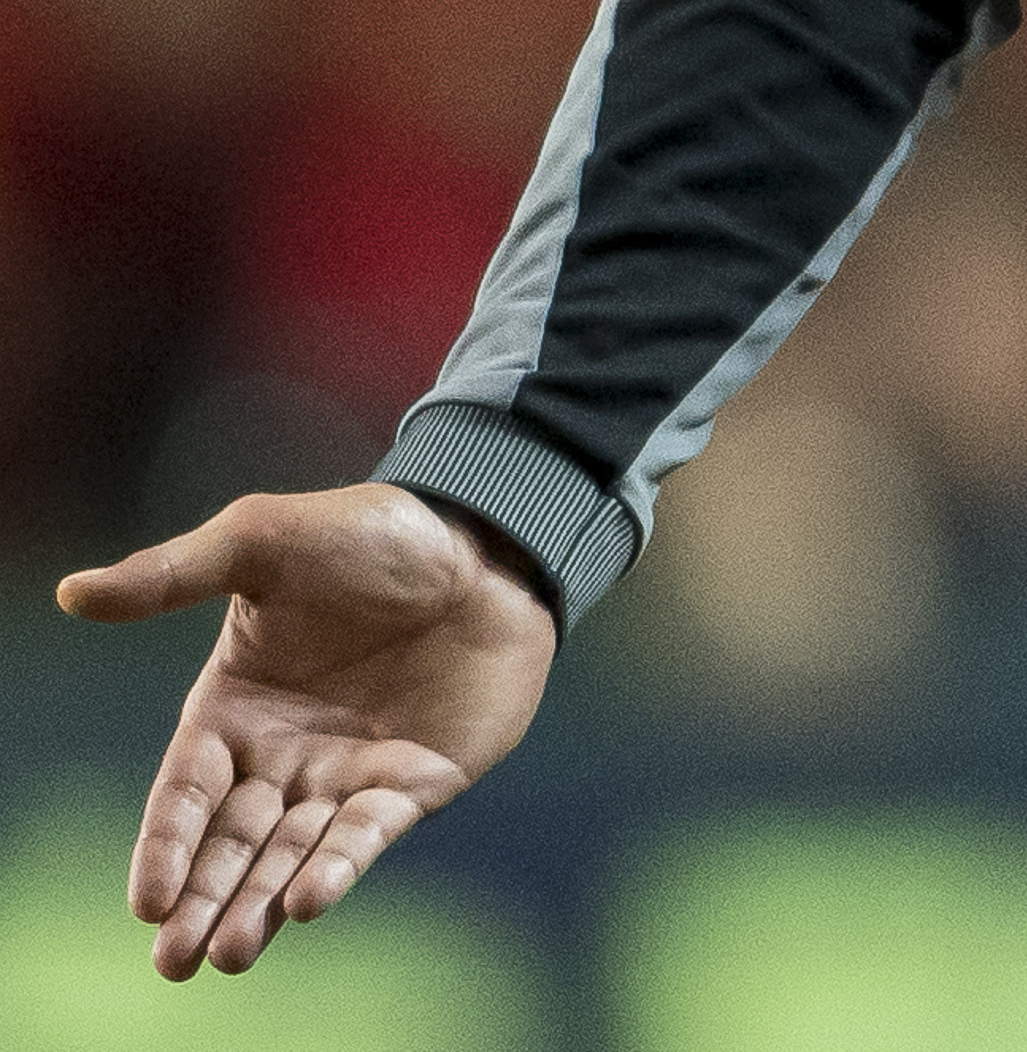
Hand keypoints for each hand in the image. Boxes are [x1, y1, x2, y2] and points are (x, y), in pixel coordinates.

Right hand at [53, 482, 561, 977]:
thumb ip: (172, 574)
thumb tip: (71, 593)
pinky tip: (311, 899)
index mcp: (233, 712)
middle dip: (203, 901)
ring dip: (261, 903)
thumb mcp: (262, 541)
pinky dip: (340, 866)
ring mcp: (348, 773)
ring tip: (230, 954)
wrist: (487, 536)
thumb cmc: (369, 534)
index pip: (186, 793)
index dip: (166, 847)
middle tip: (176, 960)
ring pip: (292, 853)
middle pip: (231, 842)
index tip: (148, 901)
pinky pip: (368, 832)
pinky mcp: (415, 780)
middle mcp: (283, 756)